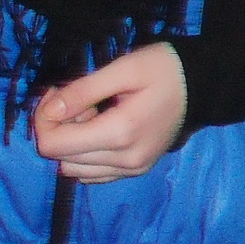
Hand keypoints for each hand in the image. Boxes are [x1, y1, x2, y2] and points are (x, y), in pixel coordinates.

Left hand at [32, 42, 186, 182]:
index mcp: (119, 134)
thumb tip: (49, 112)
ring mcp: (132, 170)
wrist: (201, 86)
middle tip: (72, 97)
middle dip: (55, 127)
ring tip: (88, 112)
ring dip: (70, 142)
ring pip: (74, 170)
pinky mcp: (135, 171)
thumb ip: (83, 91)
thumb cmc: (162, 69)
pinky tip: (99, 128)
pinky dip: (85, 154)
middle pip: (60, 159)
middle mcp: (125, 161)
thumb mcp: (123, 69)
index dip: (43, 119)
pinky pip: (93, 174)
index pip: (53, 146)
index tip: (56, 93)